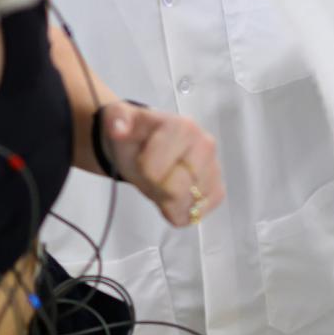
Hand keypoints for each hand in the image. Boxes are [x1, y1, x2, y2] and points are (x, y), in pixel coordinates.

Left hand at [99, 102, 223, 226]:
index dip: (142, 171)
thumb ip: (116, 120)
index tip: (142, 159)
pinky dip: (178, 211)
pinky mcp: (217, 191)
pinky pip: (194, 214)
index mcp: (184, 127)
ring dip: (165, 201)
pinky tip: (172, 195)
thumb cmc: (136, 136)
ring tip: (162, 181)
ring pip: (185, 205)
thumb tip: (118, 129)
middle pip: (175, 190)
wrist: (147, 145)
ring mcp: (214, 169)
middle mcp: (206, 146)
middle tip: (151, 173)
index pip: (156, 171)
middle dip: (155, 188)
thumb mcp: (119, 120)